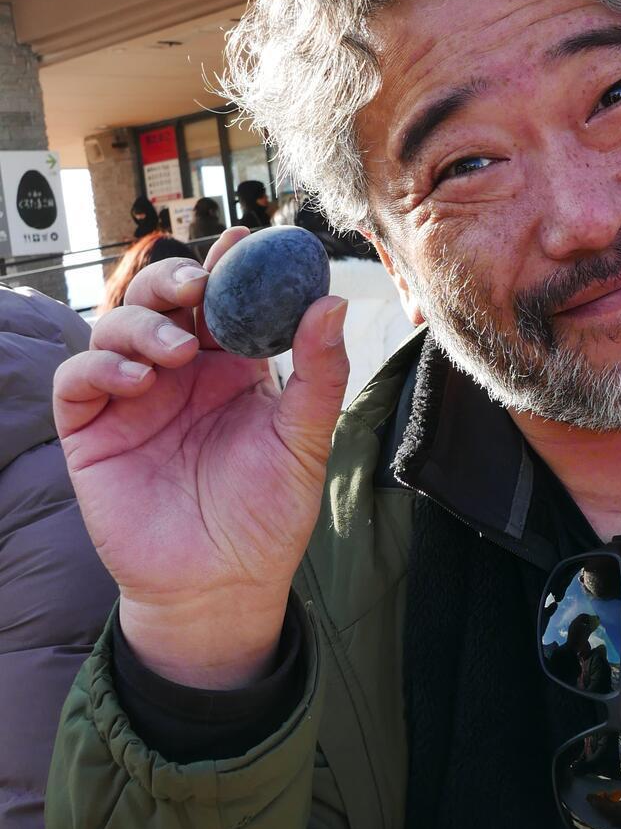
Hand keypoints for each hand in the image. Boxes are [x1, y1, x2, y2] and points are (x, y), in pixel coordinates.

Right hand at [53, 228, 348, 686]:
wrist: (223, 587)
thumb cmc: (268, 514)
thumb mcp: (305, 440)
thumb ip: (319, 374)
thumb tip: (334, 301)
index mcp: (232, 367)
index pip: (224, 300)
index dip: (229, 267)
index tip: (244, 241)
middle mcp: (179, 373)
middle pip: (163, 299)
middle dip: (176, 280)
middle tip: (199, 285)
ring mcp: (133, 398)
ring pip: (116, 326)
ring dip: (142, 322)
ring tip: (175, 351)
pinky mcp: (92, 430)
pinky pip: (79, 379)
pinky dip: (100, 365)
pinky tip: (136, 376)